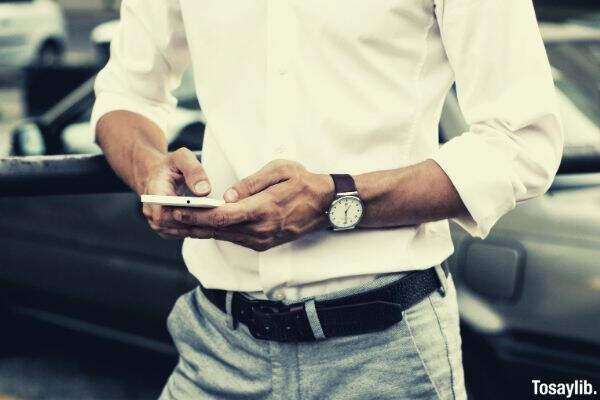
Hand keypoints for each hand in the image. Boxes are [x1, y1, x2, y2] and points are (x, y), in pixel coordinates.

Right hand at [141, 148, 211, 238]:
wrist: (160, 174)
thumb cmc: (171, 166)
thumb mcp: (182, 158)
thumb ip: (194, 171)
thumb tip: (203, 190)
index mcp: (154, 192)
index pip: (162, 213)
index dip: (182, 216)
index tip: (203, 212)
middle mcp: (152, 210)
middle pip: (172, 225)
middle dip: (195, 223)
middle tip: (218, 221)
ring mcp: (158, 221)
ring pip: (178, 232)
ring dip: (198, 230)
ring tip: (219, 225)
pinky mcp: (166, 227)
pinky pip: (181, 233)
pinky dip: (197, 231)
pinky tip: (212, 226)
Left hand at [172, 160, 333, 250]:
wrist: (327, 205)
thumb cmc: (304, 183)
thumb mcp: (280, 171)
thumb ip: (251, 183)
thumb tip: (227, 195)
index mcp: (264, 210)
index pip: (222, 216)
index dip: (197, 213)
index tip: (178, 208)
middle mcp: (260, 230)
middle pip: (217, 229)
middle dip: (190, 222)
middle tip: (167, 216)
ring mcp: (262, 240)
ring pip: (223, 236)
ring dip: (199, 229)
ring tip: (177, 221)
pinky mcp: (263, 244)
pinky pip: (233, 239)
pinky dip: (215, 232)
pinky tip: (201, 225)